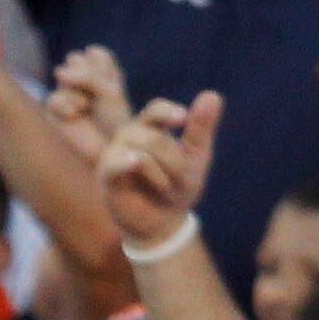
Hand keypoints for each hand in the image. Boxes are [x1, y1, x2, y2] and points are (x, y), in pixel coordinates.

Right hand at [48, 44, 130, 152]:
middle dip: (88, 76)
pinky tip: (74, 115)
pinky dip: (65, 103)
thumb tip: (56, 71)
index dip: (103, 68)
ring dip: (78, 91)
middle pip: (76, 59)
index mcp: (100, 76)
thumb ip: (87, 74)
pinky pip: (53, 97)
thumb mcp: (110, 91)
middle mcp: (81, 85)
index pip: (94, 54)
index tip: (113, 89)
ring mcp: (66, 99)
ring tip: (86, 108)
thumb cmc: (115, 125)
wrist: (107, 154)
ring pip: (63, 75)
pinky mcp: (52, 117)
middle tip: (98, 97)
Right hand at [99, 91, 221, 250]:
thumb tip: (212, 94)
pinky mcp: (105, 176)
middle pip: (154, 136)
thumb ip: (201, 129)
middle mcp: (129, 136)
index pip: (156, 110)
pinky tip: (135, 162)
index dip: (169, 113)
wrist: (162, 225)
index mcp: (150, 127)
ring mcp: (114, 154)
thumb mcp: (196, 158)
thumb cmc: (178, 188)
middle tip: (180, 180)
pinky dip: (126, 162)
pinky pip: (114, 163)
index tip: (183, 120)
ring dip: (161, 172)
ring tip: (165, 187)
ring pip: (140, 151)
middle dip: (174, 160)